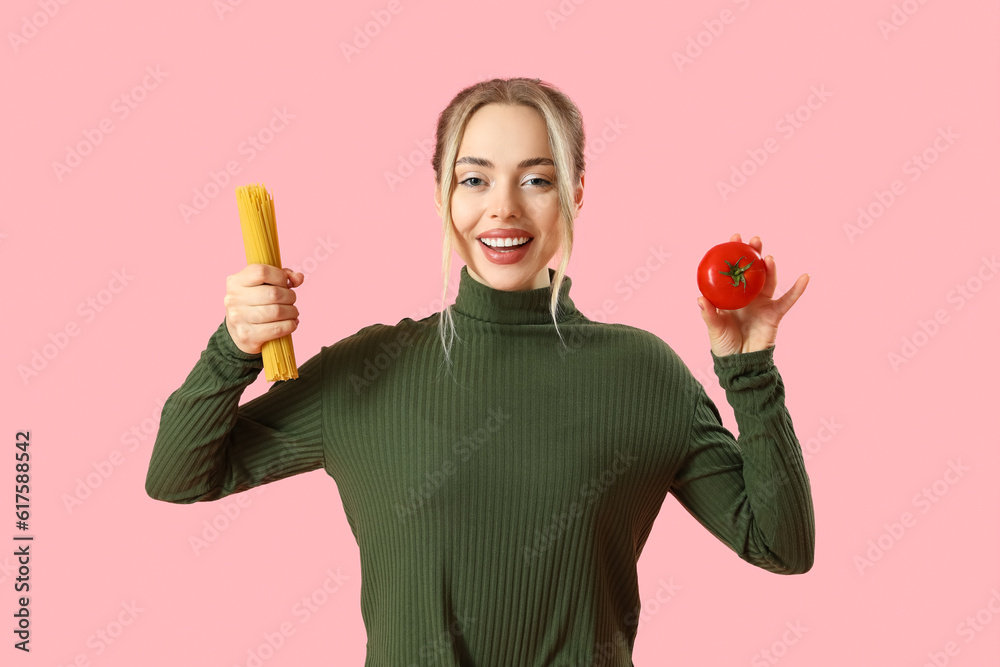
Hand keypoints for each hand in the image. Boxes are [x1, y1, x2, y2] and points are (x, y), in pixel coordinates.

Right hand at [224, 264, 302, 354]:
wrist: (238, 333)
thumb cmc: (254, 304)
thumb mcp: (262, 285)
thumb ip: (281, 276)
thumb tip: (299, 277)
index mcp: (235, 282)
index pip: (262, 272)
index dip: (280, 276)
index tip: (284, 283)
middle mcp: (234, 299)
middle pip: (274, 293)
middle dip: (290, 296)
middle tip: (291, 301)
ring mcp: (238, 318)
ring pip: (277, 311)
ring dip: (292, 311)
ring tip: (293, 312)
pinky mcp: (247, 336)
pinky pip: (277, 329)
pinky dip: (290, 325)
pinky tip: (291, 324)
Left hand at [696, 233, 808, 356]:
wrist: (740, 363)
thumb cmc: (724, 344)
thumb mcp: (714, 328)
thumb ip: (709, 314)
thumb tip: (701, 298)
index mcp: (732, 295)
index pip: (733, 270)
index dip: (734, 253)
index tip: (734, 237)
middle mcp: (748, 295)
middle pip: (753, 270)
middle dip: (754, 254)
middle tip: (754, 240)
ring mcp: (763, 303)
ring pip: (768, 280)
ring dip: (769, 268)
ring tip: (768, 257)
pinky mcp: (775, 314)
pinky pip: (788, 300)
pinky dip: (797, 289)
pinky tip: (805, 277)